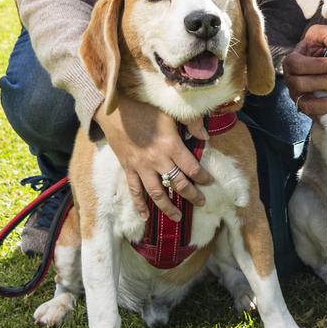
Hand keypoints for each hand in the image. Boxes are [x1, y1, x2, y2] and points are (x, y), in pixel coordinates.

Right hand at [93, 94, 212, 221]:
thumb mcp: (171, 112)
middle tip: (201, 203)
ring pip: (157, 193)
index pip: (192, 168)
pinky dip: (139, 205)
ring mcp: (141, 167)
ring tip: (178, 218)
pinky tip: (146, 216)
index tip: (210, 182)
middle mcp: (157, 160)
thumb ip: (192, 123)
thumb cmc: (145, 109)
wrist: (116, 111)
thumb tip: (205, 137)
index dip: (203, 177)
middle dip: (192, 195)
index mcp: (171, 145)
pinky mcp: (128, 169)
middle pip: (178, 184)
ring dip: (168, 207)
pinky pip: (134, 191)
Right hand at [282, 23, 326, 117]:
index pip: (296, 63)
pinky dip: (321, 107)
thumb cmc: (326, 51)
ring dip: (321, 95)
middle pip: (297, 82)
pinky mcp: (304, 105)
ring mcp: (297, 93)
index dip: (315, 65)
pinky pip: (308, 110)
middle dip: (320, 81)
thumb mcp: (325, 37)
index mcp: (294, 58)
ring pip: (302, 98)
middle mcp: (291, 77)